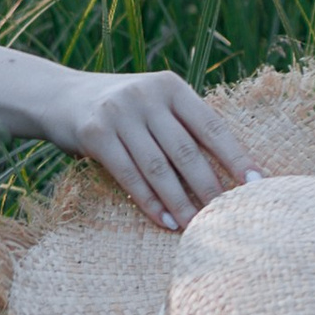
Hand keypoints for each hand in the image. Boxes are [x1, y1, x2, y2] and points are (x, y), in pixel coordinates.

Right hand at [0, 27, 256, 233]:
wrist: (57, 96)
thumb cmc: (119, 110)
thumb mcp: (152, 104)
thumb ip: (183, 126)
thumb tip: (232, 172)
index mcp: (170, 86)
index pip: (211, 126)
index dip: (236, 158)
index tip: (257, 186)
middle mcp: (146, 95)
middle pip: (187, 151)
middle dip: (211, 188)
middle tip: (231, 217)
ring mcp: (119, 112)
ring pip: (160, 167)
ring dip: (182, 202)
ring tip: (199, 228)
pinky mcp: (95, 132)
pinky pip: (129, 174)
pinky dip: (150, 202)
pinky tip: (165, 221)